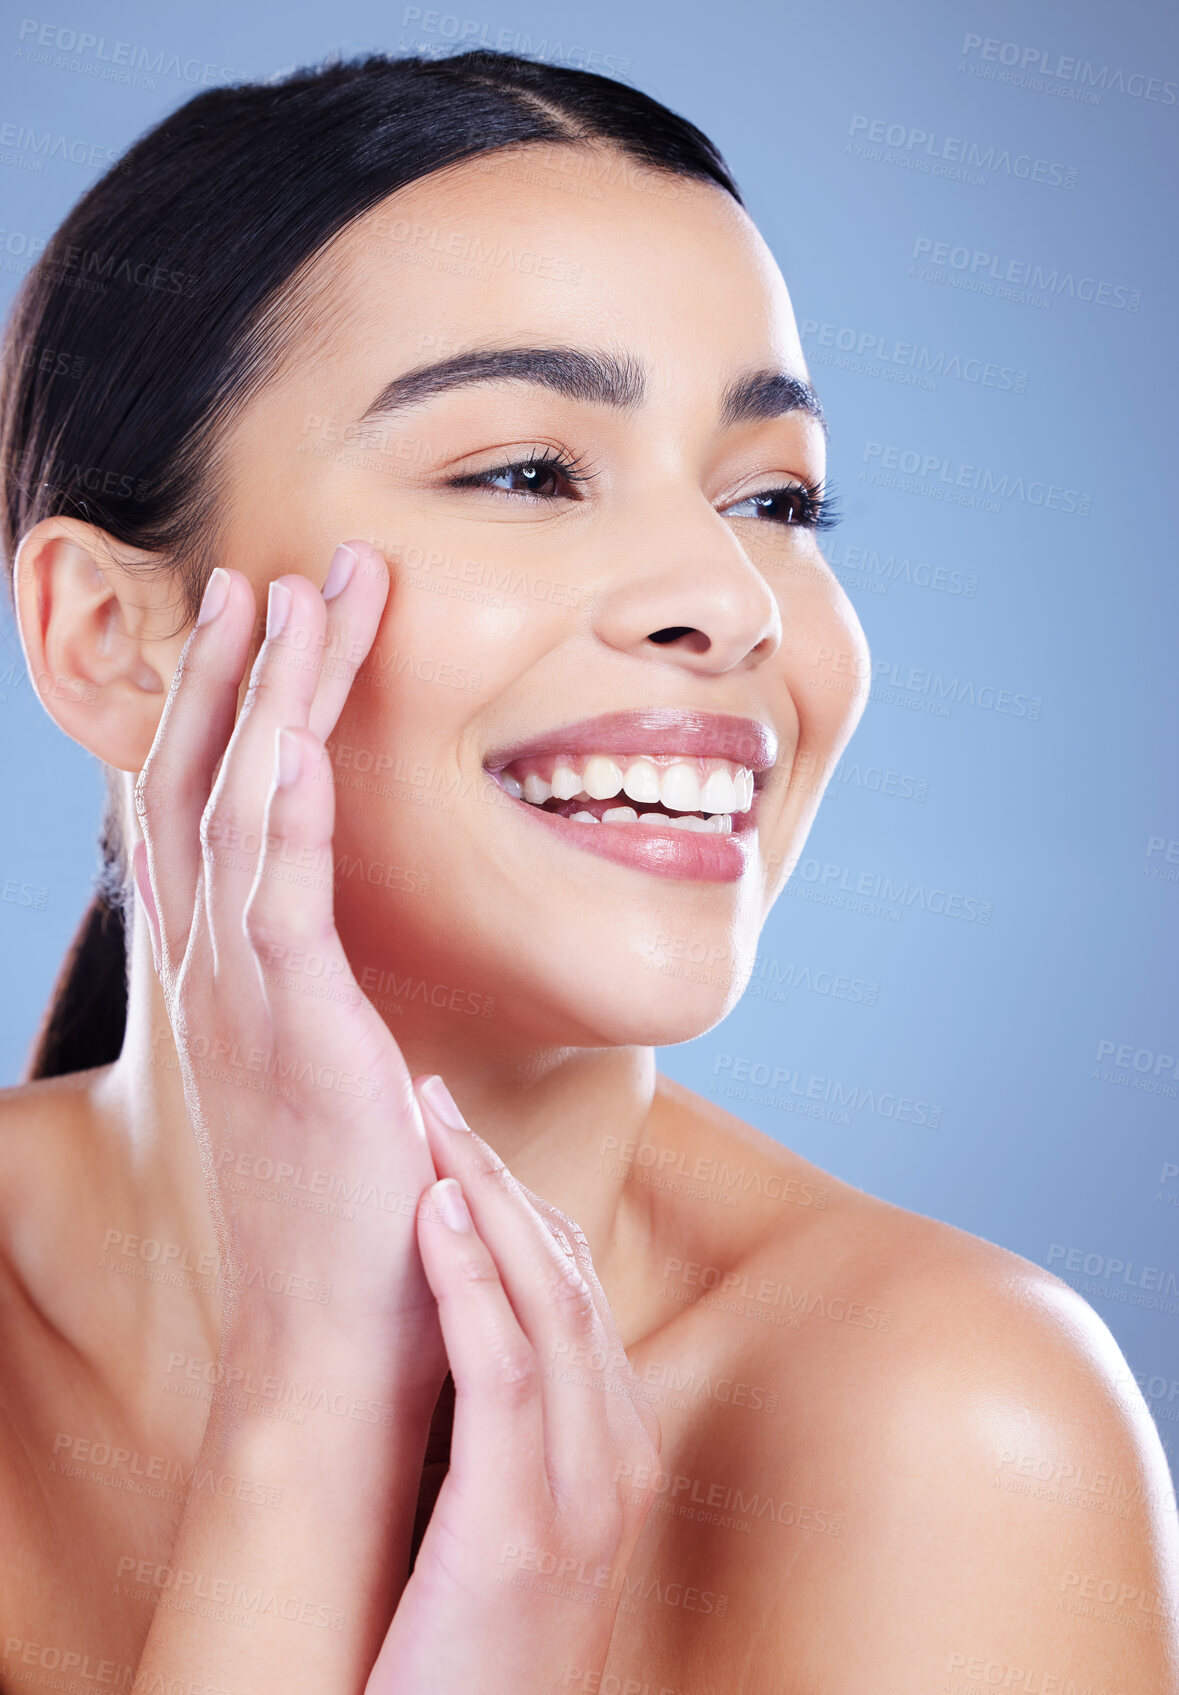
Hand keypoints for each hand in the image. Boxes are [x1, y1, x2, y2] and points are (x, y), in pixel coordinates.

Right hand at [132, 544, 443, 1388]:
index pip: (205, 817)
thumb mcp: (324, 1089)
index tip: (257, 632)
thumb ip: (327, 1014)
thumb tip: (359, 980)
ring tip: (297, 595)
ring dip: (267, 696)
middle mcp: (213, 973)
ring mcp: (245, 995)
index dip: (219, 716)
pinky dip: (288, 788)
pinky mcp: (298, 1025)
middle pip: (203, 784)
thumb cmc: (344, 1219)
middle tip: (270, 575)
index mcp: (225, 982)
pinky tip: (305, 716)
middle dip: (236, 673)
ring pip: (240, 807)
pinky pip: (282, 881)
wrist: (324, 1341)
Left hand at [365, 1074, 661, 1694]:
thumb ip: (509, 1430)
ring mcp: (581, 1496)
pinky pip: (503, 1376)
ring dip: (484, 1201)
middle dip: (499, 1174)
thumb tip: (460, 1331)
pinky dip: (473, 1282)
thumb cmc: (473, 1648)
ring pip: (547, 1305)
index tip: (459, 1138)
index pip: (577, 1289)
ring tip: (430, 1127)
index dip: (519, 1200)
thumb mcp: (509, 1521)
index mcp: (616, 1449)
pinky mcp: (521, 1532)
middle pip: (569, 1276)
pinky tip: (435, 1219)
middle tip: (437, 1097)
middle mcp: (616, 1458)